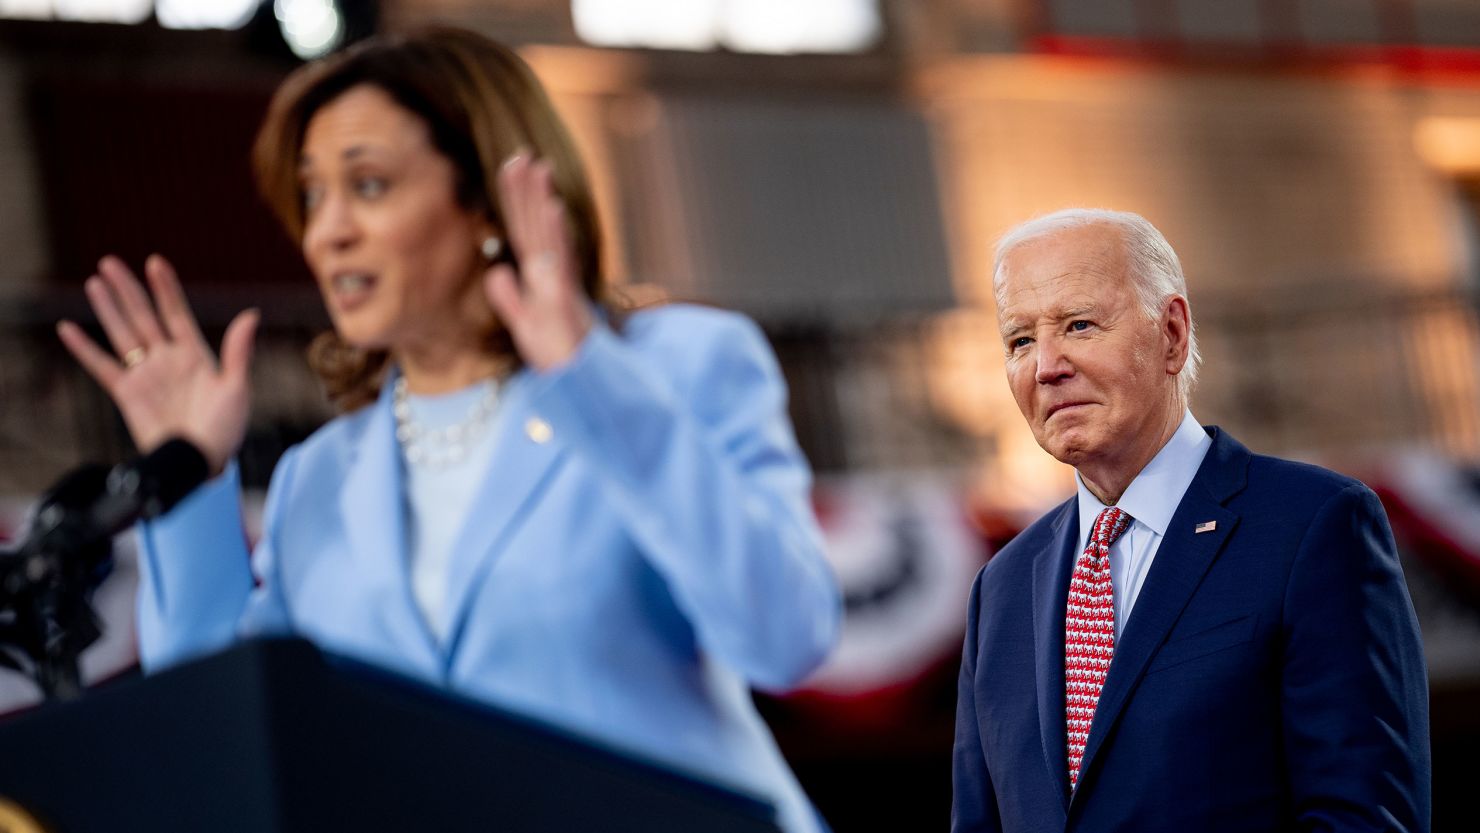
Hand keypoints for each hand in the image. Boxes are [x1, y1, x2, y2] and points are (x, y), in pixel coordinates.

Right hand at [56, 254, 257, 475]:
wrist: (199, 462)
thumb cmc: (225, 429)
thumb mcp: (237, 388)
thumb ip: (238, 351)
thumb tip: (252, 314)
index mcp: (196, 355)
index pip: (176, 313)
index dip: (166, 288)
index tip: (155, 262)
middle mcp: (168, 360)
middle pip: (144, 316)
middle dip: (128, 289)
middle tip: (109, 262)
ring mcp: (146, 375)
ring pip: (122, 334)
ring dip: (108, 308)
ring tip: (95, 282)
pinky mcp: (126, 393)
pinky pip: (101, 365)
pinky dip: (84, 348)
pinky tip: (68, 328)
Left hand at [484, 154, 592, 371]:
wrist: (579, 387)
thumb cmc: (559, 359)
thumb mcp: (526, 326)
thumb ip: (509, 299)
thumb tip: (496, 271)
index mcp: (541, 279)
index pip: (525, 233)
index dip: (517, 201)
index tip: (509, 168)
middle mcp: (552, 276)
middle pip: (535, 226)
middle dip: (528, 190)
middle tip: (521, 153)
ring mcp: (559, 287)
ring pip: (547, 236)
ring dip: (542, 200)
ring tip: (537, 167)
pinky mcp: (563, 303)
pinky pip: (559, 263)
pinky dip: (557, 234)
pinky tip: (553, 208)